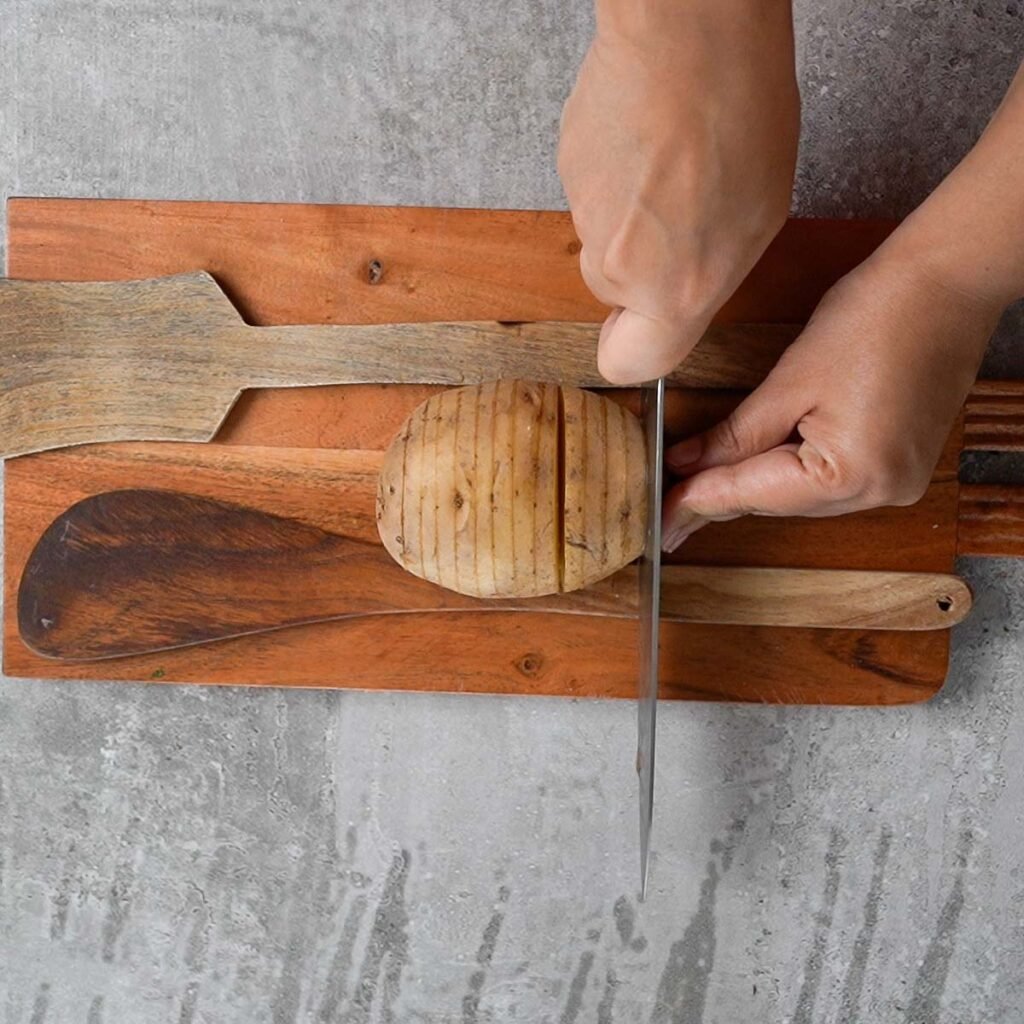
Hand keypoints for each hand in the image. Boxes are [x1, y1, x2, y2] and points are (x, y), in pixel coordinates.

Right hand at [558, 0, 799, 383]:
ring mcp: (584, 218)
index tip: (640, 336)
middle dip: (643, 266)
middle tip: (685, 216)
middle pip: (615, 293)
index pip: (626, 365)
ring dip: (634, 216)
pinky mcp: (566, 173)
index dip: (632, 353)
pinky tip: (650, 141)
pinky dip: (617, 178)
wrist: (689, 31)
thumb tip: (674, 294)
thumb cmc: (739, 113)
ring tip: (675, 165)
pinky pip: (593, 196)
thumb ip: (705, 279)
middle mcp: (617, 266)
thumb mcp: (757, 221)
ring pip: (606, 239)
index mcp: (673, 290)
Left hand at [661, 253, 1001, 550]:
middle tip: (667, 507)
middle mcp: (880, 493)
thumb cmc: (875, 316)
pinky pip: (828, 484)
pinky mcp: (901, 468)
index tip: (659, 516)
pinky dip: (788, 475)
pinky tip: (754, 470)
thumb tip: (686, 464)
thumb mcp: (790, 381)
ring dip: (752, 488)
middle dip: (720, 498)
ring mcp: (896, 484)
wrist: (948, 282)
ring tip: (697, 490)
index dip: (697, 502)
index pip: (753, 496)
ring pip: (799, 497)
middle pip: (776, 503)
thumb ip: (734, 435)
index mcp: (852, 475)